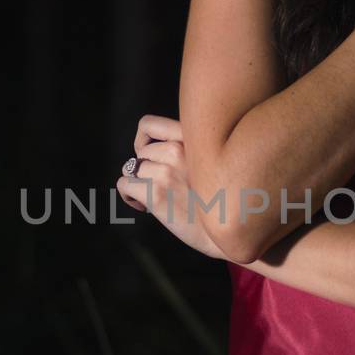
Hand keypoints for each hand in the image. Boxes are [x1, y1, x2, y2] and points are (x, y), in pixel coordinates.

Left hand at [115, 114, 226, 258]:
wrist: (231, 231)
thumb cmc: (224, 200)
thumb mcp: (212, 161)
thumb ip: (190, 150)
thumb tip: (157, 154)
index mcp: (192, 139)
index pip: (148, 124)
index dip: (142, 140)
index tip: (147, 153)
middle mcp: (178, 150)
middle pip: (141, 152)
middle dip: (147, 168)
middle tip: (161, 185)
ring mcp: (165, 171)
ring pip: (131, 169)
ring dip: (139, 183)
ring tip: (155, 197)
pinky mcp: (155, 194)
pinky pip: (124, 185)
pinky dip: (129, 196)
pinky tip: (144, 206)